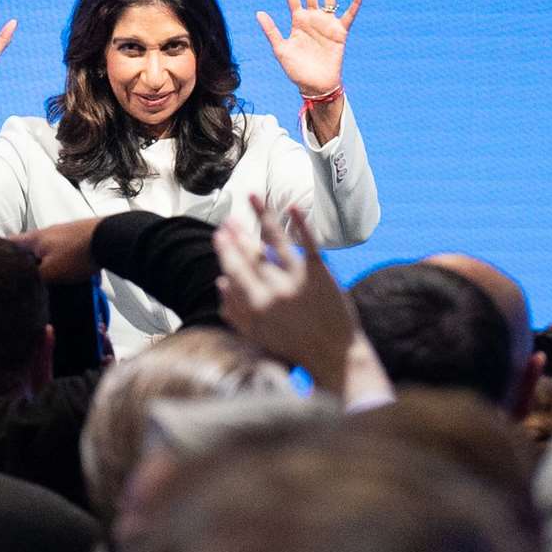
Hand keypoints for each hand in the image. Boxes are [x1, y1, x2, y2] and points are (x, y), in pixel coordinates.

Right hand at [13, 218, 101, 282]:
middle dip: (23, 264)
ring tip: (44, 282)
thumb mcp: (49, 272)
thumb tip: (22, 285)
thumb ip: (33, 278)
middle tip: (19, 280)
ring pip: (46, 251)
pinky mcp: (79, 239)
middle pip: (28, 249)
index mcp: (33, 238)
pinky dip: (62, 264)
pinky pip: (64, 254)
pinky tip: (67, 275)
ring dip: (44, 264)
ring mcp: (63, 234)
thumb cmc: (75, 254)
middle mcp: (46, 232)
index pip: (7, 244)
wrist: (109, 238)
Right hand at [215, 196, 389, 405]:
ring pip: (275, 241)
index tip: (219, 235)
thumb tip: (219, 285)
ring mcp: (297, 280)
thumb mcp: (257, 335)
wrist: (332, 355)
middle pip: (252, 254)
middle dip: (238, 234)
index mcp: (256, 305)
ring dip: (262, 216)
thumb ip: (235, 312)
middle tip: (229, 218)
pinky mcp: (320, 275)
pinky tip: (292, 207)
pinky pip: (308, 244)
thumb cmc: (293, 348)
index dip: (226, 251)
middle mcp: (273, 290)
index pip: (236, 271)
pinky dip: (300, 224)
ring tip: (253, 196)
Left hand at [256, 0, 363, 98]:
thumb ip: (271, 31)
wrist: (315, 86)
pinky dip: (355, 3)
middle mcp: (312, 18)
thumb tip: (259, 12)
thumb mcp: (281, 50)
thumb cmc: (296, 70)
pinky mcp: (340, 32)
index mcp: (297, 20)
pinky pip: (349, 14)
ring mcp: (326, 23)